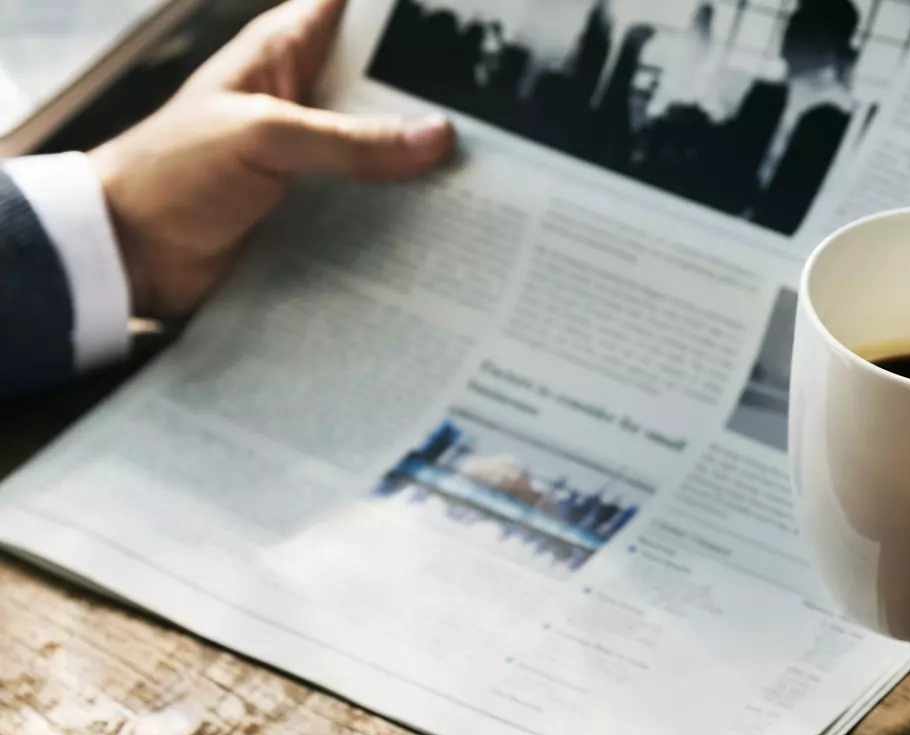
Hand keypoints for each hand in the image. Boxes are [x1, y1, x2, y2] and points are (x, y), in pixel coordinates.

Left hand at [90, 0, 454, 318]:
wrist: (130, 254)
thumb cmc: (173, 172)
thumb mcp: (263, 137)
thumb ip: (350, 138)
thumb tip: (436, 136)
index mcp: (285, 54)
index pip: (357, 14)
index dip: (408, 21)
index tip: (470, 39)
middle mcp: (306, 102)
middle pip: (388, 91)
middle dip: (436, 104)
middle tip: (497, 124)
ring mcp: (314, 161)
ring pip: (387, 155)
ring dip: (425, 170)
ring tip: (490, 180)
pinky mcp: (317, 214)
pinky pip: (373, 210)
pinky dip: (404, 220)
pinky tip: (445, 230)